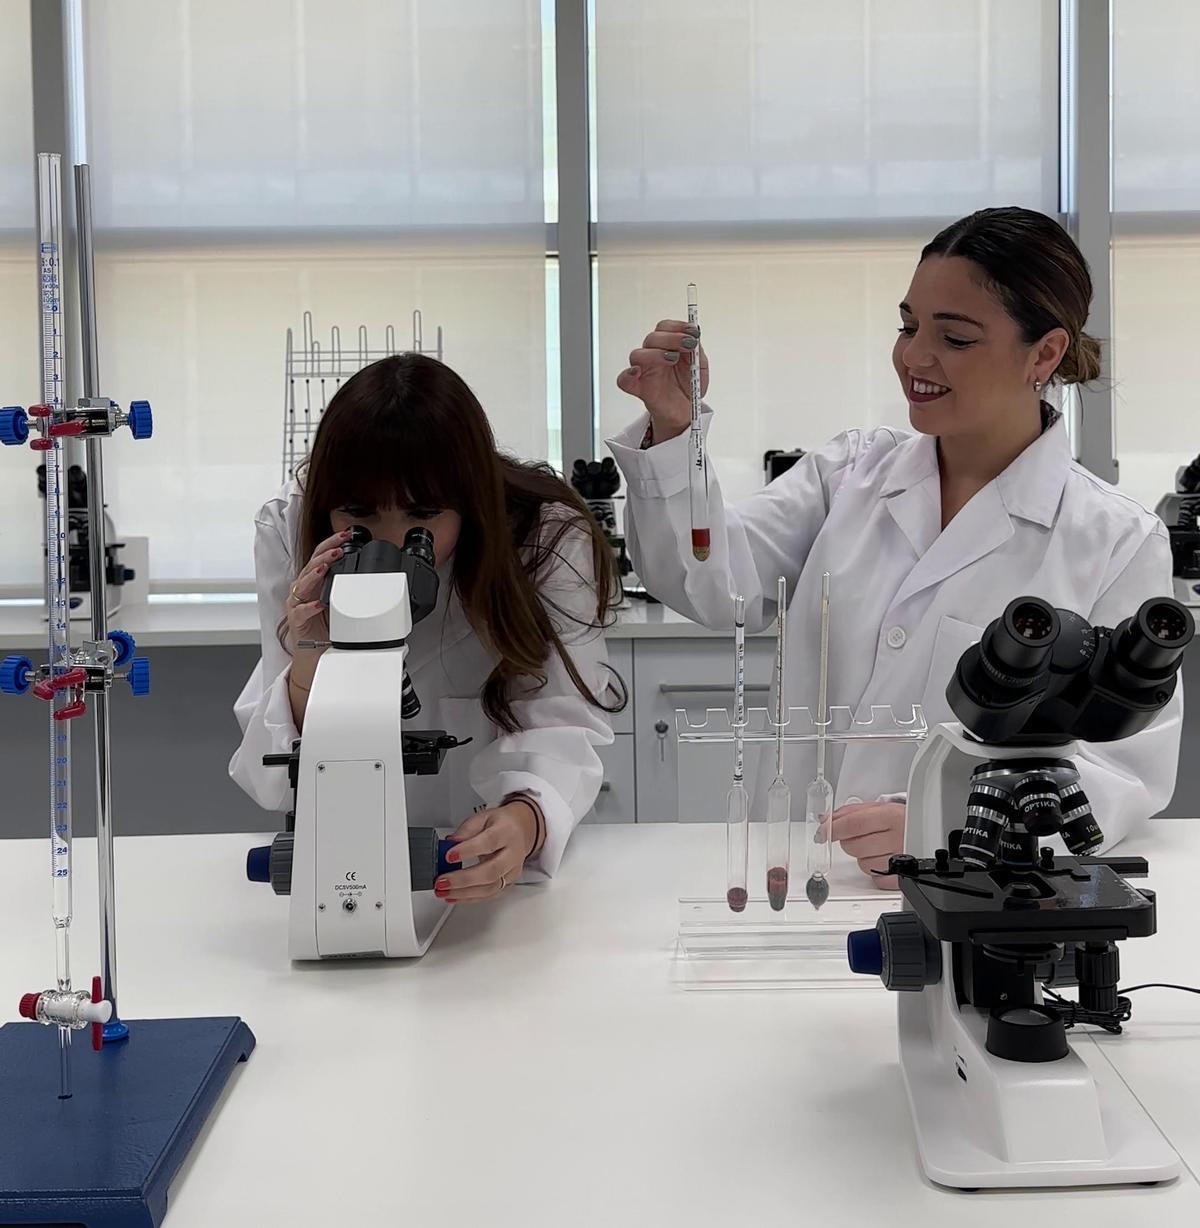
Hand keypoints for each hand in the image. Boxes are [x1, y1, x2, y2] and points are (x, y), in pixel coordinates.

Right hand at [284, 528, 352, 674]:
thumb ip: (351, 588)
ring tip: (325, 566)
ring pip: (303, 584)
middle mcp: (305, 589)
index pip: (321, 556)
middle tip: (339, 547)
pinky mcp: (296, 620)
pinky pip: (300, 611)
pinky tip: (318, 604)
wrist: (315, 651)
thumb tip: (375, 578)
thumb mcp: (342, 602)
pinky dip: (309, 607)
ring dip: (315, 574)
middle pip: (311, 564)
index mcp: (315, 581)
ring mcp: (298, 603)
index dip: (331, 544)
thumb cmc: (327, 625)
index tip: (345, 535)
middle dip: (325, 553)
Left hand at [435, 801, 540, 904]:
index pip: (489, 842)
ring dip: (464, 893)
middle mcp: (513, 854)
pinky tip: (454, 897)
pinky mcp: (508, 884)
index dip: (468, 850)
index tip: (448, 856)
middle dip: (463, 879)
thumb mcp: (483, 817)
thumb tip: (450, 843)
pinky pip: (489, 895)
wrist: (520, 831)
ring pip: (490, 888)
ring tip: (443, 892)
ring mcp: (512, 871)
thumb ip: (466, 830)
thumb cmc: (501, 824)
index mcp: (506, 832)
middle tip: (442, 881)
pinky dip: (469, 899)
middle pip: (491, 871)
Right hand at [615, 318, 708, 443]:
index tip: (692, 331)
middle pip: (652, 338)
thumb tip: (694, 335)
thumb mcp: (700, 366)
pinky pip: (624, 380)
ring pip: (637, 354)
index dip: (678, 326)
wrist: (686, 410)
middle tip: (688, 344)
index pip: (665, 328)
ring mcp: (644, 371)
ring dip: (656, 353)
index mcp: (667, 346)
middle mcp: (653, 355)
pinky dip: (628, 374)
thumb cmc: (689, 386)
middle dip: (672, 338)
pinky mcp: (638, 388)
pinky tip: (638, 372)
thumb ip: (697, 351)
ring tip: (673, 358)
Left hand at [827, 802, 906, 889]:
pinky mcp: (904, 877)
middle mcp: (899, 837)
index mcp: (892, 816)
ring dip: (862, 857)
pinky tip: (881, 860)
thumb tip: (825, 821)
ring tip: (874, 847)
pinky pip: (877, 880)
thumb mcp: (876, 808)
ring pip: (863, 865)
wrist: (924, 829)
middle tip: (858, 837)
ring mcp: (903, 859)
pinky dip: (875, 872)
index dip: (834, 829)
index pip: (854, 824)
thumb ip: (848, 813)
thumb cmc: (898, 819)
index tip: (822, 833)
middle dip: (848, 842)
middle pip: (855, 846)